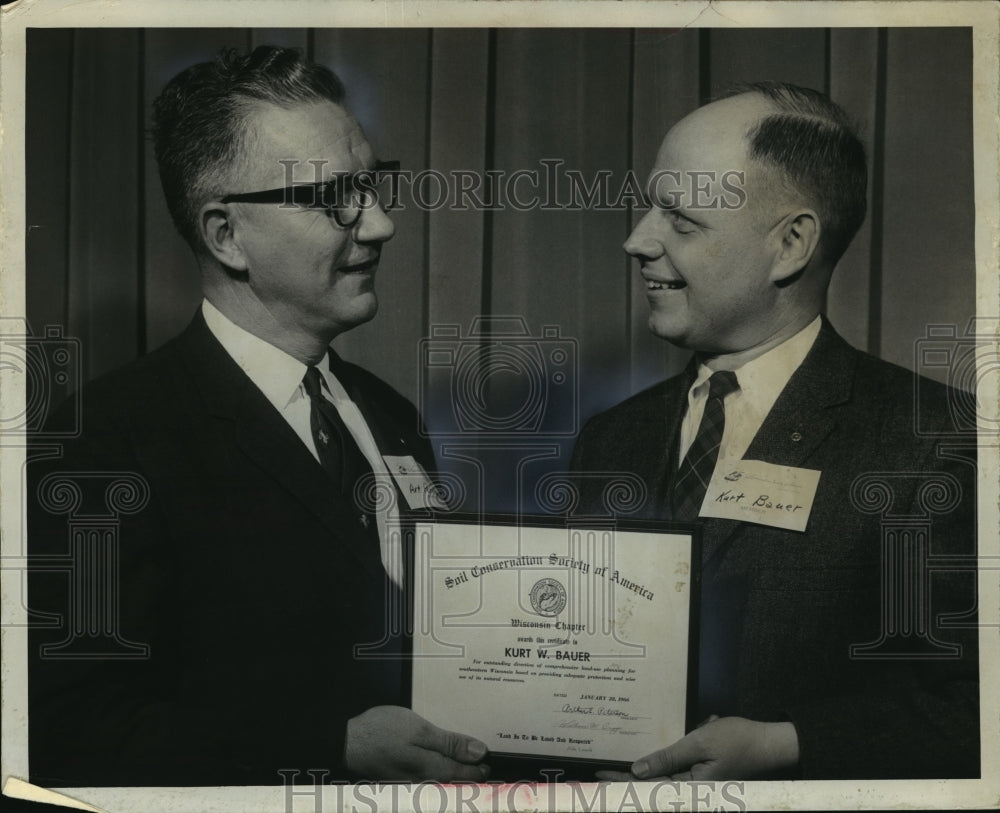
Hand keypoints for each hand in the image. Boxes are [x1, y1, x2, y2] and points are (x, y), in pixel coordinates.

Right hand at [344, 706, 489, 781]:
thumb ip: (449, 743)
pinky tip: (437, 764)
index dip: (480, 769)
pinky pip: (426, 780)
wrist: (345, 742)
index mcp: (432, 770)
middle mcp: (424, 783)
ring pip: (441, 784)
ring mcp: (410, 784)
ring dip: (454, 776)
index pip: (465, 775)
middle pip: (454, 784)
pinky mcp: (400, 781)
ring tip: (465, 765)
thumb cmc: (381, 731)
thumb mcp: (419, 730)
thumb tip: (479, 753)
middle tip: (483, 767)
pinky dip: (437, 774)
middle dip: (470, 777)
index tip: (489, 763)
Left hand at [595, 716, 798, 780]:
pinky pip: (679, 774)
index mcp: (691, 789)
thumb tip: (637, 771)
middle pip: (653, 788)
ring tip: (618, 770)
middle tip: (599, 776)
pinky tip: (651, 763)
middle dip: (627, 781)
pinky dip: (665, 767)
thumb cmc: (737, 740)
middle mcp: (694, 792)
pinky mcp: (704, 778)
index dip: (622, 783)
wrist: (770, 743)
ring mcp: (700, 786)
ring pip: (665, 782)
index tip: (599, 778)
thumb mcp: (698, 743)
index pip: (648, 789)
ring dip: (645, 776)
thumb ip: (668, 758)